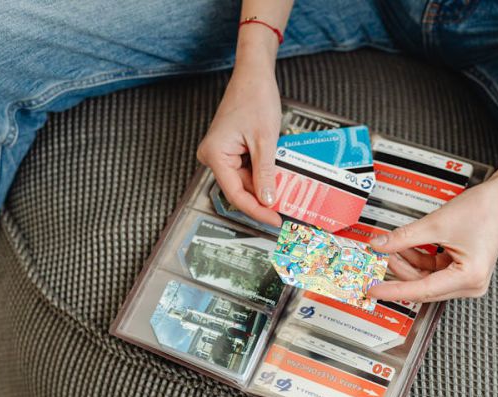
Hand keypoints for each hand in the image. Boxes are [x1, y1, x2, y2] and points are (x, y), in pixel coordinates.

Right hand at [197, 51, 282, 226]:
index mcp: (215, 154)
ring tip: (285, 191)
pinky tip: (277, 176)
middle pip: (239, 189)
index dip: (257, 210)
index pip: (235, 194)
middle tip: (285, 210)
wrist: (253, 75)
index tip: (274, 220)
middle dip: (262, 198)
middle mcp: (212, 155)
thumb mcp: (266, 141)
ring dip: (264, 186)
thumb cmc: (255, 97)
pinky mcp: (229, 150)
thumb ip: (266, 174)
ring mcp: (220, 153)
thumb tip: (269, 201)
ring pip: (244, 181)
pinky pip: (246, 169)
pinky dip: (262, 174)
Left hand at [367, 157, 497, 301]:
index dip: (393, 290)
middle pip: (423, 286)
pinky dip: (416, 258)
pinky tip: (403, 246)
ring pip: (425, 278)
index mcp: (469, 278)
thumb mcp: (436, 223)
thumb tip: (379, 245)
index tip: (373, 289)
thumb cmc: (484, 209)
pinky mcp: (461, 270)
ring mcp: (466, 278)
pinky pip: (432, 269)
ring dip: (406, 263)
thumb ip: (403, 238)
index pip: (422, 290)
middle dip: (398, 271)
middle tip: (377, 259)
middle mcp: (470, 284)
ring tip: (389, 247)